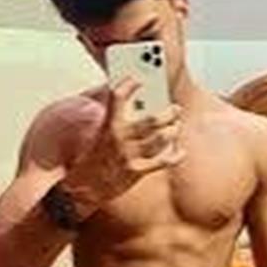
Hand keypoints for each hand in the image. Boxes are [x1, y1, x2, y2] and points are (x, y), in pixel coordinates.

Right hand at [62, 76, 184, 214]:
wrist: (86, 186)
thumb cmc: (96, 156)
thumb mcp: (101, 132)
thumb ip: (116, 116)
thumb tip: (134, 102)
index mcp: (109, 125)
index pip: (117, 98)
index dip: (128, 86)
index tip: (137, 80)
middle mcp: (120, 138)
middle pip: (151, 121)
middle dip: (168, 113)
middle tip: (176, 109)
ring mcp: (129, 155)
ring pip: (160, 139)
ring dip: (173, 131)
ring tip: (176, 127)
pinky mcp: (137, 171)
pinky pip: (162, 161)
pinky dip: (175, 155)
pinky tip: (180, 150)